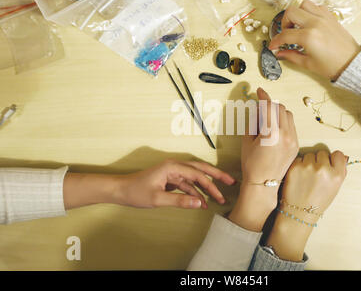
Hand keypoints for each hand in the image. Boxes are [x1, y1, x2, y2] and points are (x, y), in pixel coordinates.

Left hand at [116, 159, 234, 208]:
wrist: (121, 190)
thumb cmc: (136, 192)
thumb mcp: (158, 199)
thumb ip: (180, 200)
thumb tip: (199, 202)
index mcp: (172, 167)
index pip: (197, 175)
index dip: (211, 185)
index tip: (220, 194)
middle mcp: (175, 166)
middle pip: (201, 169)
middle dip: (216, 175)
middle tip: (231, 181)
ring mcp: (173, 172)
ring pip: (195, 177)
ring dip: (206, 186)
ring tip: (218, 196)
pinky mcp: (171, 179)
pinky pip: (187, 184)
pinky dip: (195, 192)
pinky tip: (201, 201)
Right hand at [228, 88, 298, 231]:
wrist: (263, 183)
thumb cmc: (252, 164)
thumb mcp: (247, 140)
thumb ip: (253, 122)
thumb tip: (258, 110)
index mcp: (271, 133)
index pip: (269, 107)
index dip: (264, 96)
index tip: (260, 91)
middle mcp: (285, 135)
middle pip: (281, 109)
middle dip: (271, 105)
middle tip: (261, 109)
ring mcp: (293, 140)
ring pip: (289, 116)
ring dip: (278, 113)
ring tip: (268, 121)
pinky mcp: (296, 145)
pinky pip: (292, 127)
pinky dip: (284, 123)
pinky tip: (275, 131)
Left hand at [266, 150, 347, 260]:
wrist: (299, 212)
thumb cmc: (318, 202)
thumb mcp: (335, 188)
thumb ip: (339, 171)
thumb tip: (341, 156)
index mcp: (337, 175)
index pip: (338, 154)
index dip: (332, 159)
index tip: (329, 164)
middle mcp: (323, 169)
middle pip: (322, 153)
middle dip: (319, 161)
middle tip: (315, 174)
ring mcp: (308, 167)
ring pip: (309, 155)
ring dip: (308, 162)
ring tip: (306, 177)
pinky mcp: (295, 167)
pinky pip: (299, 159)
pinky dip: (298, 165)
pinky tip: (298, 177)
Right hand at [269, 0, 360, 80]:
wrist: (351, 63)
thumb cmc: (333, 65)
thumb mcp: (308, 63)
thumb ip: (291, 56)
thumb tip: (280, 53)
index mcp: (309, 37)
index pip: (285, 34)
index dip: (276, 41)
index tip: (274, 45)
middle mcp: (316, 23)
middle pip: (291, 12)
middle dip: (284, 23)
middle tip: (286, 34)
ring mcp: (324, 18)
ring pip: (303, 5)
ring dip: (297, 14)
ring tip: (297, 26)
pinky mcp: (330, 17)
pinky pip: (316, 7)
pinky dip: (309, 12)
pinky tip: (308, 23)